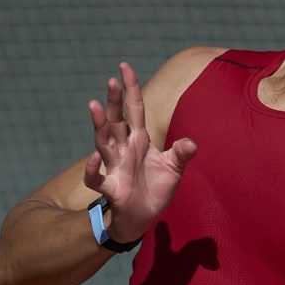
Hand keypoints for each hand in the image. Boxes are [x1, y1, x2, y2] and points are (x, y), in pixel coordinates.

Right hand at [82, 62, 197, 241]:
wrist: (144, 217)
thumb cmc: (156, 189)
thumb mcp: (174, 169)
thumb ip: (181, 154)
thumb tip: (191, 143)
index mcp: (140, 140)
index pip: (134, 109)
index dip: (130, 88)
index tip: (124, 66)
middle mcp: (124, 149)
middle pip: (117, 120)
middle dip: (114, 101)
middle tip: (111, 80)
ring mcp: (115, 166)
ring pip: (103, 141)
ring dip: (99, 124)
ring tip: (94, 105)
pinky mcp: (111, 187)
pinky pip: (96, 177)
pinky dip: (93, 168)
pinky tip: (95, 158)